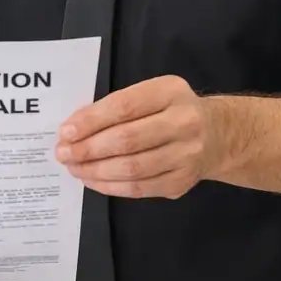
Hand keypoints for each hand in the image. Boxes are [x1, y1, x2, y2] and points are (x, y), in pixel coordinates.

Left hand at [56, 76, 219, 198]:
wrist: (217, 135)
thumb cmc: (169, 110)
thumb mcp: (149, 94)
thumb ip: (115, 106)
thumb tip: (74, 128)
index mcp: (169, 92)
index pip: (123, 107)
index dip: (90, 121)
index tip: (65, 132)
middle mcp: (183, 123)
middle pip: (126, 140)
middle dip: (88, 149)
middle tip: (63, 153)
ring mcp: (186, 155)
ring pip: (132, 168)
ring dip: (95, 171)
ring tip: (74, 168)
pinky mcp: (182, 182)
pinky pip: (140, 188)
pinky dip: (110, 186)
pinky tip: (92, 180)